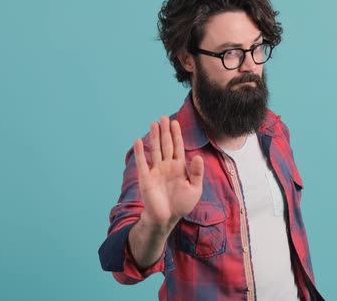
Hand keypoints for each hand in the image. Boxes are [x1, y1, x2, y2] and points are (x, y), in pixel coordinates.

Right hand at [133, 116, 203, 230]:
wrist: (166, 219)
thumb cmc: (181, 205)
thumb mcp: (195, 189)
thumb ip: (197, 173)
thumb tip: (198, 156)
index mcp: (179, 168)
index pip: (178, 147)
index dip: (176, 135)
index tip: (174, 122)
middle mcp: (167, 166)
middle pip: (166, 145)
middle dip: (165, 131)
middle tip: (163, 117)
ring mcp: (156, 171)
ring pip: (155, 150)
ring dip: (154, 137)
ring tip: (153, 123)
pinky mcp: (146, 179)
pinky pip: (142, 163)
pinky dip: (140, 152)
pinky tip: (138, 141)